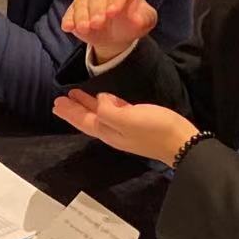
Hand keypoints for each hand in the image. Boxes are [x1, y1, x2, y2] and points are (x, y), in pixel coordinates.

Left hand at [52, 89, 199, 163]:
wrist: (181, 142)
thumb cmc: (154, 129)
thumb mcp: (128, 119)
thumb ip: (109, 110)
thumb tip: (100, 100)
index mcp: (108, 132)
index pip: (83, 121)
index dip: (70, 112)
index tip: (57, 102)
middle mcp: (113, 132)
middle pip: (88, 119)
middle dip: (74, 110)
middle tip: (59, 100)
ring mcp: (125, 128)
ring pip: (99, 115)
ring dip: (86, 106)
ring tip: (75, 95)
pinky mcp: (137, 121)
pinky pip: (113, 112)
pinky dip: (103, 105)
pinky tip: (103, 99)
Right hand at [61, 0, 157, 63]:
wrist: (116, 34)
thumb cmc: (133, 22)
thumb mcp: (146, 21)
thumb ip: (145, 18)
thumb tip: (136, 19)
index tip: (113, 13)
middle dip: (96, 7)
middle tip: (98, 23)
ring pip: (81, 0)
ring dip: (82, 15)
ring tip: (85, 28)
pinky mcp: (74, 8)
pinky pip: (70, 11)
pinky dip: (69, 19)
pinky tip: (69, 27)